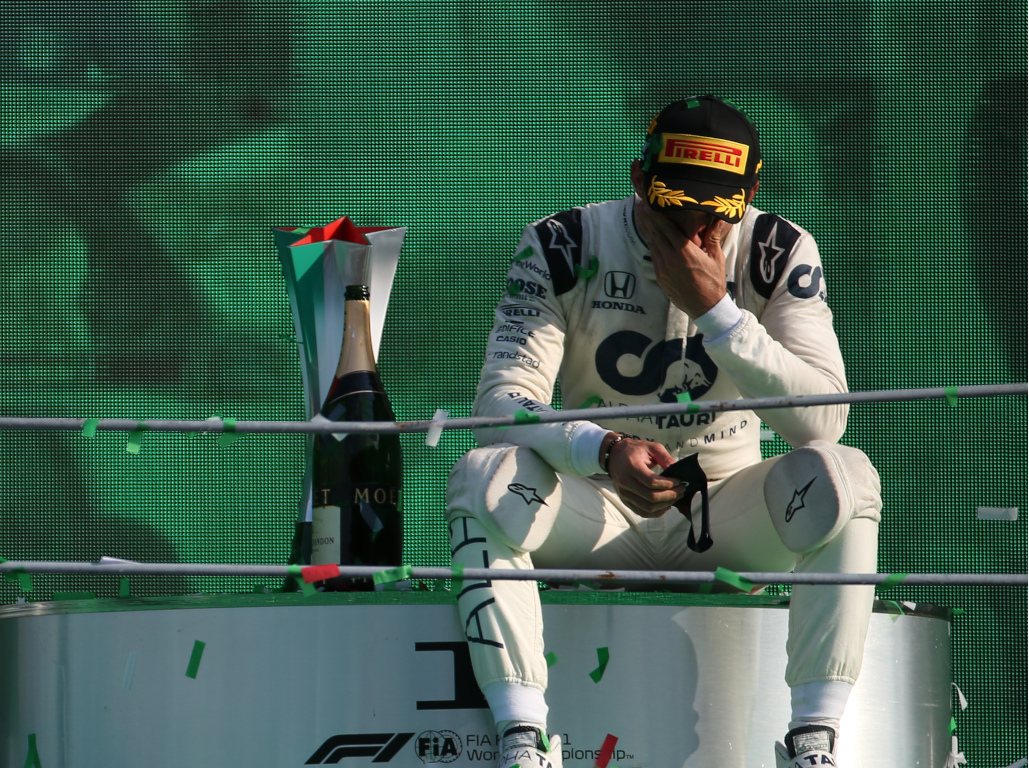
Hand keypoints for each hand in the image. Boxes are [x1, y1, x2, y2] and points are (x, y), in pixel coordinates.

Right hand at [605, 436, 683, 517]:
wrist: (614, 455)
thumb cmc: (635, 450)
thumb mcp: (651, 447)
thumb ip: (665, 457)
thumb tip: (676, 470)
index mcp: (631, 466)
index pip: (651, 482)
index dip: (668, 484)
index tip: (679, 481)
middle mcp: (625, 482)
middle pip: (651, 497)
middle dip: (670, 495)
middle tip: (682, 489)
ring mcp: (624, 493)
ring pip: (647, 507)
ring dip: (665, 505)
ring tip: (676, 497)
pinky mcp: (625, 500)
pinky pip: (642, 512)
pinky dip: (656, 512)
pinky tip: (666, 505)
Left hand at [633, 197, 731, 317]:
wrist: (705, 307)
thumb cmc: (713, 281)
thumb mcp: (716, 257)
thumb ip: (713, 237)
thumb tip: (718, 218)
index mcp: (684, 252)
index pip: (667, 227)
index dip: (657, 214)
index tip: (651, 202)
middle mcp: (670, 258)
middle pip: (655, 233)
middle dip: (647, 218)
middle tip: (640, 203)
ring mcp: (663, 268)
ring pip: (652, 243)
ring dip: (646, 229)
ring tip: (640, 215)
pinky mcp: (659, 276)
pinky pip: (653, 255)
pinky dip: (650, 243)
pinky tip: (649, 235)